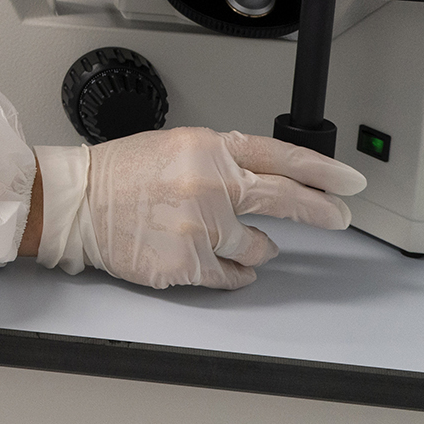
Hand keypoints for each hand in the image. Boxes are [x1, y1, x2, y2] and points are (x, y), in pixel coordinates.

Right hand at [35, 128, 365, 289]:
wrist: (75, 203)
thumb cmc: (119, 174)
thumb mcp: (175, 146)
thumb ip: (223, 159)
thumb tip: (268, 179)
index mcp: (208, 149)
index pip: (280, 157)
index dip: (322, 171)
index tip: (349, 183)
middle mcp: (210, 186)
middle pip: (287, 199)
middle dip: (321, 212)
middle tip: (337, 217)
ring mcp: (201, 227)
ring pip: (260, 248)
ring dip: (256, 248)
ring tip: (229, 239)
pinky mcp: (188, 263)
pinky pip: (233, 276)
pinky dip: (233, 273)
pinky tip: (220, 264)